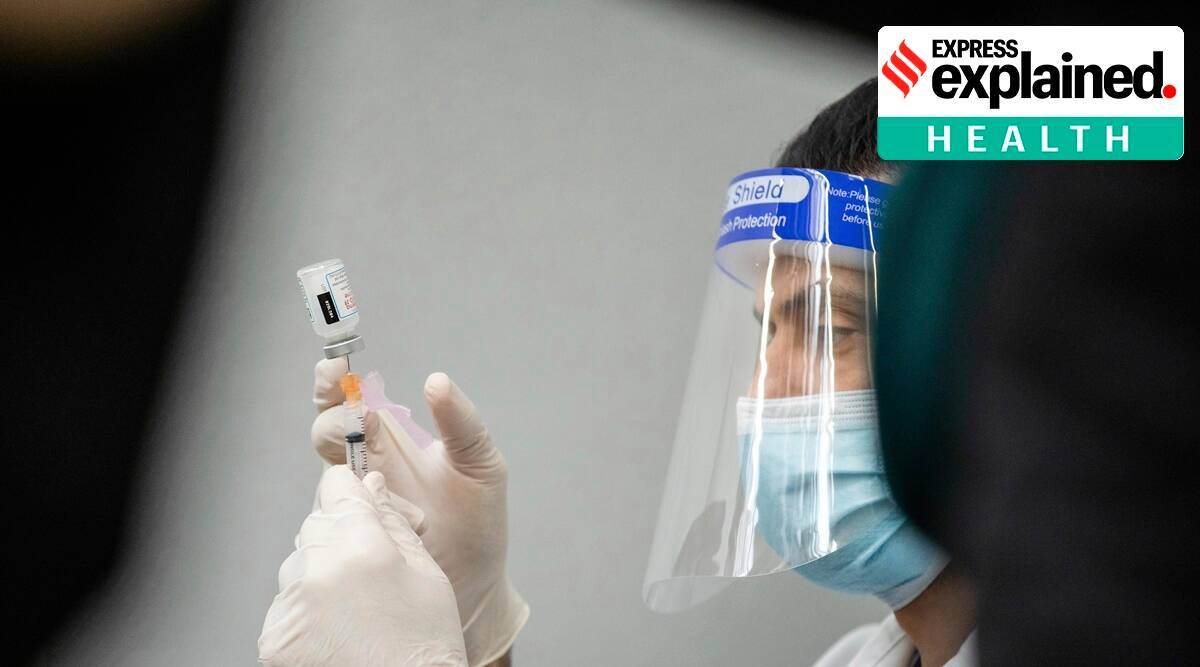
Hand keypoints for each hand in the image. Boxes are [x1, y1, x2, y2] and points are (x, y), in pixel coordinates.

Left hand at [258, 466, 466, 665]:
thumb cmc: (424, 648)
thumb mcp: (427, 575)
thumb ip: (393, 523)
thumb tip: (372, 485)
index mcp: (361, 546)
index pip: (336, 486)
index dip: (352, 492)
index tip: (359, 504)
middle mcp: (317, 569)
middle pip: (316, 525)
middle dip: (341, 539)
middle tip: (372, 574)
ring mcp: (291, 606)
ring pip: (299, 565)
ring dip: (321, 576)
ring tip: (357, 611)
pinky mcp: (274, 637)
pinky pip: (287, 604)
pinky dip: (307, 612)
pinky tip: (337, 632)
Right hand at [312, 359, 527, 665]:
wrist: (477, 584)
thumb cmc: (477, 522)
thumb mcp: (481, 463)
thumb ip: (462, 423)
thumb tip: (436, 380)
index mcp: (390, 440)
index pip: (349, 402)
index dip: (334, 382)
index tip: (334, 367)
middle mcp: (365, 469)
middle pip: (326, 432)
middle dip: (333, 419)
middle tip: (356, 419)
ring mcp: (355, 504)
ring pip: (324, 474)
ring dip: (339, 465)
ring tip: (373, 468)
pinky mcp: (351, 538)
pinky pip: (326, 519)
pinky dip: (339, 510)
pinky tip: (365, 508)